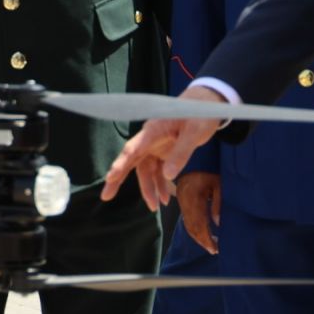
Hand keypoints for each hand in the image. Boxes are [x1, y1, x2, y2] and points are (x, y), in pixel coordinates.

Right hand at [100, 85, 225, 208]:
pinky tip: (165, 198)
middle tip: (106, 196)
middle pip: (130, 161)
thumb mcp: (195, 132)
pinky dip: (160, 185)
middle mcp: (150, 139)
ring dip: (149, 188)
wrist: (207, 105)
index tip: (110, 177)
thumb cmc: (199, 114)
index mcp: (153, 130)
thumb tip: (168, 176)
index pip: (133, 148)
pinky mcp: (163, 152)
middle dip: (118, 179)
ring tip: (155, 207)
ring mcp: (156, 146)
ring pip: (145, 170)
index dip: (121, 164)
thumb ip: (181, 153)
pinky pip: (157, 171)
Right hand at [176, 172, 222, 253]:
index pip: (199, 224)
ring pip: (187, 224)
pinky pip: (185, 217)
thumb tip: (217, 223)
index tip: (215, 248)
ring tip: (209, 244)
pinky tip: (202, 231)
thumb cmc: (210, 167)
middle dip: (202, 241)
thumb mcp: (218, 183)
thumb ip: (218, 203)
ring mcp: (181, 199)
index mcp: (194, 197)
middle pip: (191, 227)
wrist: (191, 151)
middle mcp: (184, 200)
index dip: (206, 239)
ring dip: (198, 236)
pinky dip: (193, 228)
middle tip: (213, 250)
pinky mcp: (180, 197)